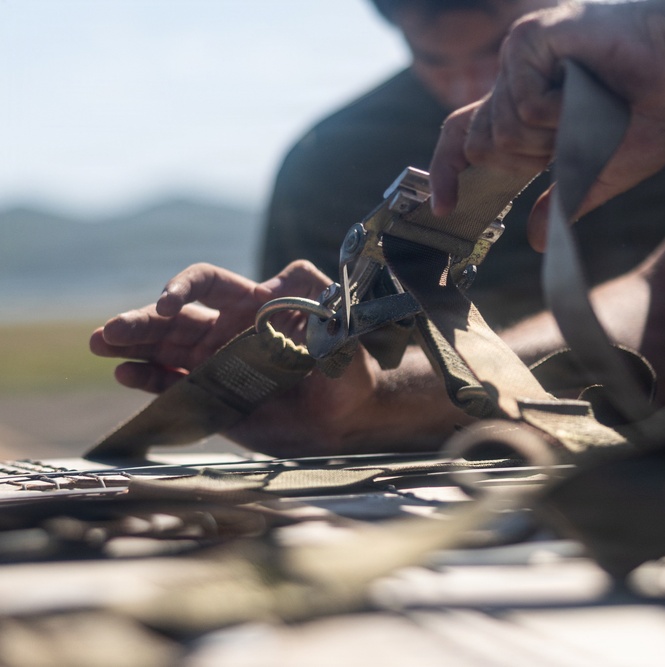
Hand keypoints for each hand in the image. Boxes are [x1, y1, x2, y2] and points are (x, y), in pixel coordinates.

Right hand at [90, 260, 330, 392]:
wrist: (347, 416)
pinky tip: (125, 375)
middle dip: (140, 321)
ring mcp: (215, 362)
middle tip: (109, 332)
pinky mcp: (211, 395)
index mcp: (252, 303)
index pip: (207, 283)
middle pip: (174, 318)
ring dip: (131, 346)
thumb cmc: (348, 366)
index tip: (168, 305)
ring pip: (165, 348)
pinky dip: (149, 379)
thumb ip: (319, 309)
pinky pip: (173, 384)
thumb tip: (290, 295)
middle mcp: (226, 329)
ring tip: (102, 346)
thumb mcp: (342, 328)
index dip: (183, 287)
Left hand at [429, 0, 664, 249]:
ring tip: (586, 103)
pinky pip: (522, 104)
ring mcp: (517, 59)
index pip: (464, 139)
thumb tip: (539, 241)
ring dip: (551, 134)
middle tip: (569, 139)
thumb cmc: (652, 112)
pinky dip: (557, 110)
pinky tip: (584, 84)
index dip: (447, 172)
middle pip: (478, 142)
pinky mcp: (527, 39)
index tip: (444, 210)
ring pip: (502, 130)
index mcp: (526, 110)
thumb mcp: (601, 171)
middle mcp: (513, 82)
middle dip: (525, 160)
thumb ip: (564, 201)